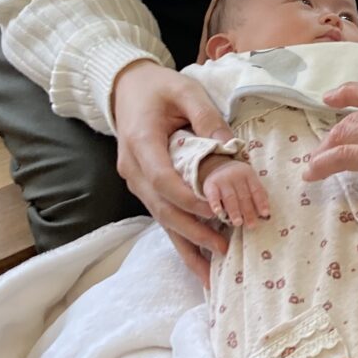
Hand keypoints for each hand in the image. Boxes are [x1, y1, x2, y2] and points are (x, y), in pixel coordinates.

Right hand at [111, 60, 235, 282]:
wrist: (126, 88)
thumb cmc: (159, 87)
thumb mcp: (186, 90)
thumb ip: (207, 116)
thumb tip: (231, 147)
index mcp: (141, 142)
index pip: (163, 180)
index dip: (189, 199)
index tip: (217, 210)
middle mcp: (133, 168)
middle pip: (161, 208)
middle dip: (192, 231)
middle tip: (223, 249)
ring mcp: (135, 180)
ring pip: (160, 217)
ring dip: (186, 242)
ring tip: (210, 270)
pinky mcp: (143, 186)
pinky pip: (161, 214)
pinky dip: (179, 235)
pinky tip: (196, 258)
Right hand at [200, 155, 270, 229]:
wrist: (218, 166)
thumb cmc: (238, 180)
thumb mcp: (249, 181)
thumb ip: (256, 194)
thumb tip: (266, 213)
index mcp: (248, 175)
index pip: (256, 190)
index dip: (261, 202)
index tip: (265, 214)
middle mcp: (236, 176)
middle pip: (244, 196)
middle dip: (248, 211)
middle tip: (252, 225)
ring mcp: (223, 180)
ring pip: (230, 197)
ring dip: (234, 211)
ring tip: (238, 223)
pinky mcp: (210, 185)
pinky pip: (213, 195)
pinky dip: (215, 204)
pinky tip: (218, 212)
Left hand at [302, 83, 357, 258]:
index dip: (348, 93)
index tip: (331, 98)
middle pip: (357, 115)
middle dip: (334, 133)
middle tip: (321, 148)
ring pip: (347, 133)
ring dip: (326, 150)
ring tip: (315, 164)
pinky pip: (344, 155)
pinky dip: (325, 163)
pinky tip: (314, 172)